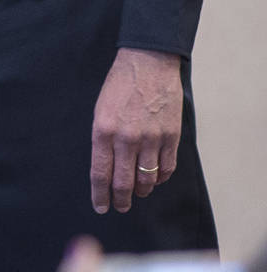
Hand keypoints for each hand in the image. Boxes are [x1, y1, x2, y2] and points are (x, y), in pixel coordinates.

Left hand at [89, 48, 182, 213]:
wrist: (148, 64)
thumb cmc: (119, 85)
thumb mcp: (100, 110)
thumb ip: (102, 138)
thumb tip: (106, 166)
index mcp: (103, 131)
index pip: (100, 173)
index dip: (100, 194)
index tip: (101, 206)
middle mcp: (127, 138)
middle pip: (124, 182)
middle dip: (121, 199)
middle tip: (120, 207)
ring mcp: (152, 138)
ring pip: (147, 179)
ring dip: (141, 191)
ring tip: (137, 194)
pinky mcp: (171, 136)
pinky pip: (166, 168)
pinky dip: (160, 178)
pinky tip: (154, 180)